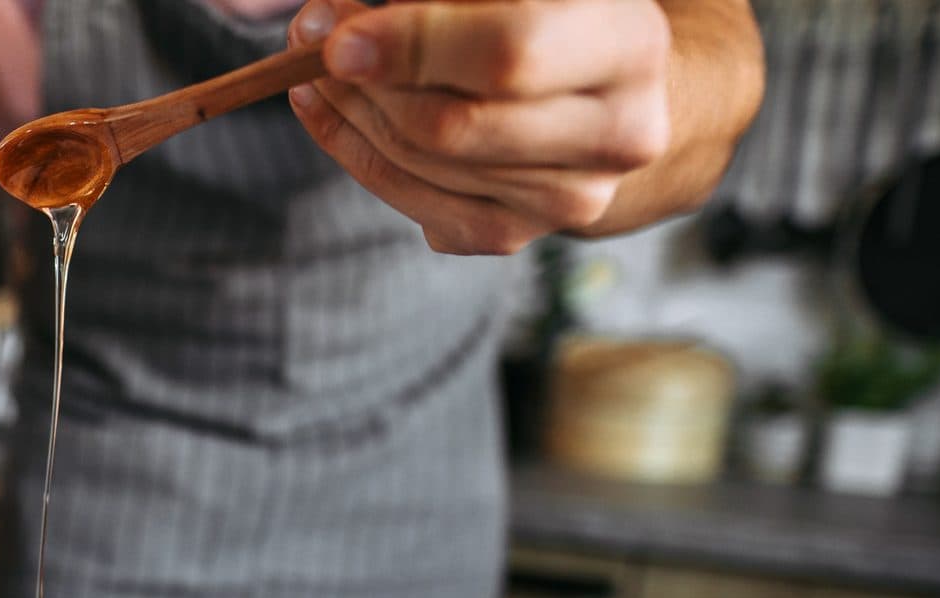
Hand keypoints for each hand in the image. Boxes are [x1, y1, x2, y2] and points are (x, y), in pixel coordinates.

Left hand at [287, 0, 673, 253]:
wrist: (597, 91)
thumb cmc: (544, 14)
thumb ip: (446, 0)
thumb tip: (344, 24)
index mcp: (627, 46)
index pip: (509, 54)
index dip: (415, 44)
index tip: (342, 35)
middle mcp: (616, 135)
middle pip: (451, 125)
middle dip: (364, 80)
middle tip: (312, 33)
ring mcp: (567, 198)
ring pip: (419, 161)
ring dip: (349, 108)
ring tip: (316, 62)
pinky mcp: (511, 233)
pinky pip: (407, 197)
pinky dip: (351, 147)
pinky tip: (325, 106)